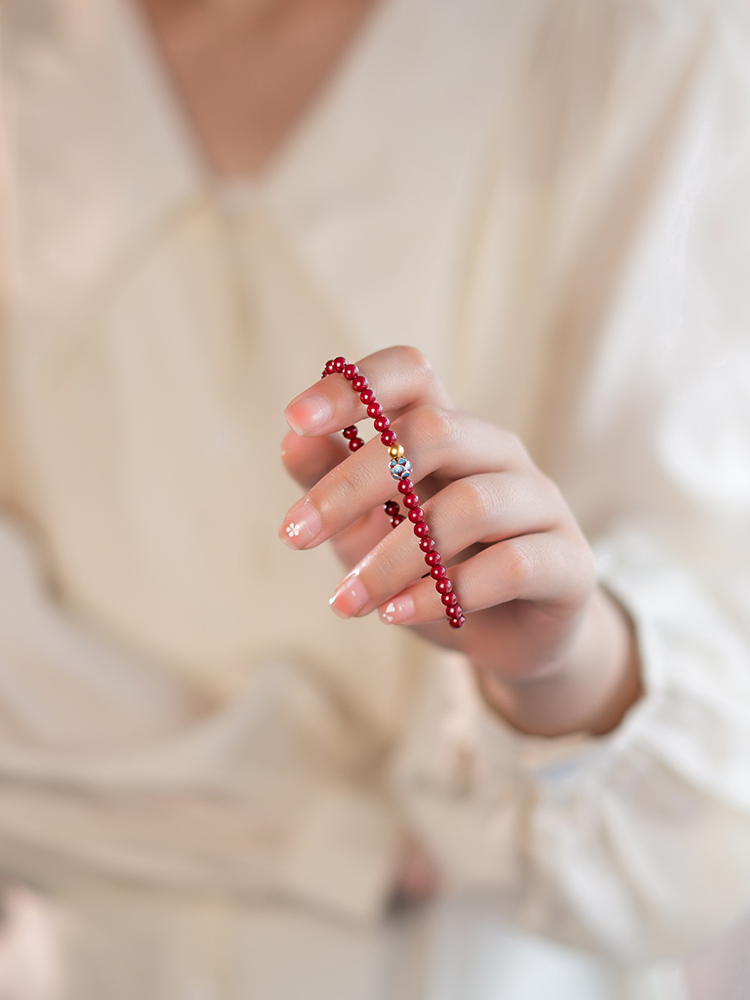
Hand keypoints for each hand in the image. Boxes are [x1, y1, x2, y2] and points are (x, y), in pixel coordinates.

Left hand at [279, 347, 640, 736]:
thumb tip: (291, 440)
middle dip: (354, 484)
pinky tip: (399, 615)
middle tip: (295, 535)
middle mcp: (497, 454)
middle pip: (433, 434)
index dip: (356, 385)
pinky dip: (446, 594)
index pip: (412, 373)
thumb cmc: (429, 572)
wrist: (506, 641)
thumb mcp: (368, 530)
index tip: (296, 418)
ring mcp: (540, 503)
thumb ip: (333, 485)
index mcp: (447, 432)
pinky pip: (512, 565)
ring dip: (393, 558)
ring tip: (346, 601)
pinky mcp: (569, 561)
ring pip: (470, 505)